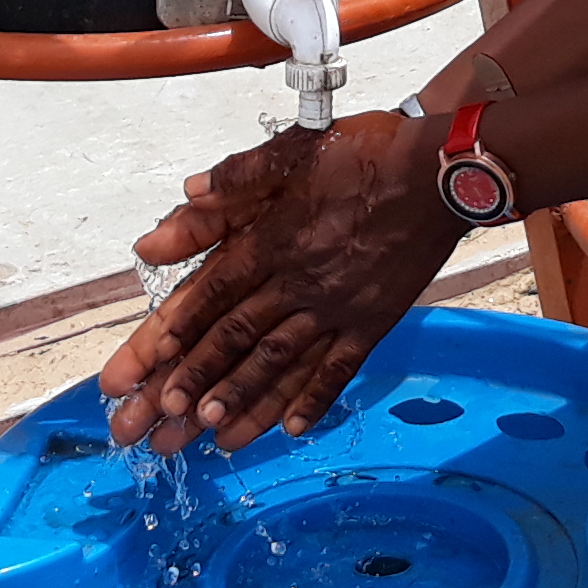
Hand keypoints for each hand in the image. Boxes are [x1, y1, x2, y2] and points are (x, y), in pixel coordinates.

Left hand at [96, 112, 461, 453]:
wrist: (442, 172)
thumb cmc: (365, 153)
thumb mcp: (293, 150)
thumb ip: (235, 179)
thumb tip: (183, 195)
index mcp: (273, 239)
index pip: (211, 294)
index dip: (174, 334)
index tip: (144, 370)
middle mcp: (300, 281)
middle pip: (236, 339)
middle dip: (193, 383)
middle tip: (158, 421)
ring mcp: (338, 308)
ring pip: (281, 363)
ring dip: (242, 400)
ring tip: (210, 436)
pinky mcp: (374, 322)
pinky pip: (339, 369)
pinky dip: (314, 401)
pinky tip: (291, 431)